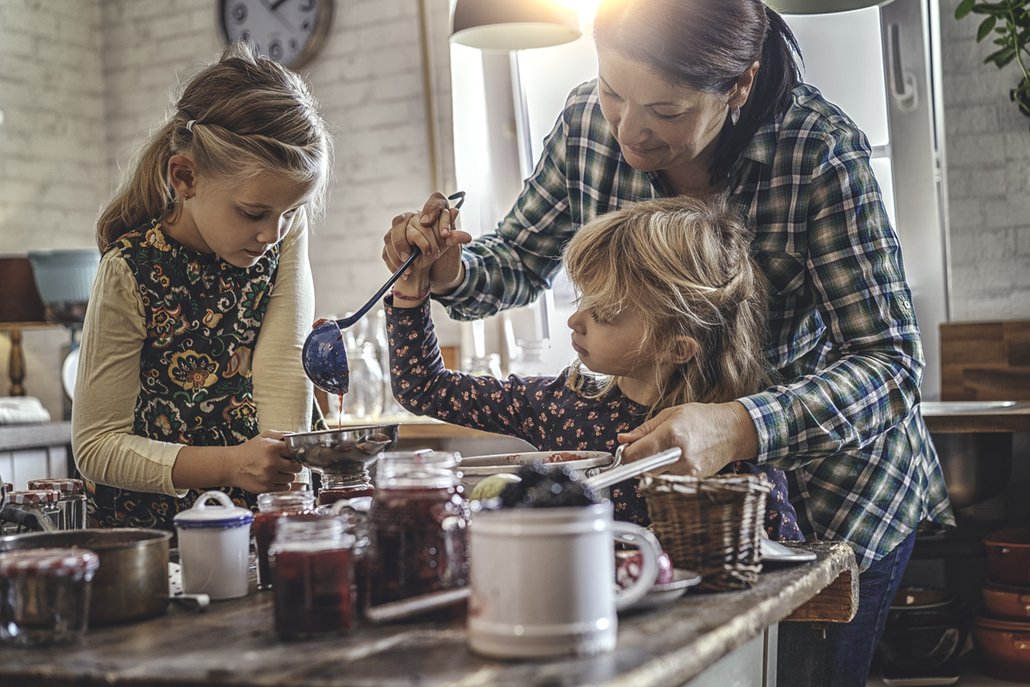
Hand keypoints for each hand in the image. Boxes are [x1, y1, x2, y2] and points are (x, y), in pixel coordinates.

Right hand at [227, 430, 299, 493]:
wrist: (231, 466)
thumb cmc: (248, 451)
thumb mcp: (264, 436)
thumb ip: (281, 435)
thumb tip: (295, 437)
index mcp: (272, 448)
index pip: (296, 452)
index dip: (295, 453)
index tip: (292, 455)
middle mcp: (271, 463)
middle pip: (297, 467)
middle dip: (293, 465)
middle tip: (287, 464)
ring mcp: (269, 477)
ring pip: (292, 478)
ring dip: (287, 475)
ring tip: (278, 470)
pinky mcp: (266, 488)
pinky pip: (285, 487)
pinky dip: (282, 483)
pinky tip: (275, 478)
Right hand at [382, 192, 471, 292]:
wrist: (433, 275)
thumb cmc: (443, 258)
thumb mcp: (451, 250)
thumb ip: (454, 239)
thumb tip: (465, 233)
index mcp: (435, 215)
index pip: (436, 200)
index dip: (432, 209)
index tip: (429, 223)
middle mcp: (416, 218)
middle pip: (409, 218)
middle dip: (418, 238)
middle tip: (428, 253)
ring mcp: (400, 230)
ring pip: (395, 231)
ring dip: (401, 247)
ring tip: (411, 263)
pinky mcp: (390, 244)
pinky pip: (387, 247)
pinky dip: (395, 260)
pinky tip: (405, 270)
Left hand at [616, 402, 758, 476]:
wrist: (732, 431)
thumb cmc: (703, 419)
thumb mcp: (670, 415)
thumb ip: (644, 430)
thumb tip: (622, 439)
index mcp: (671, 435)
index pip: (636, 455)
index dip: (625, 454)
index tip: (624, 449)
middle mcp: (679, 456)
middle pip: (642, 469)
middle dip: (636, 461)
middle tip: (640, 450)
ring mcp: (687, 471)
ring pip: (654, 476)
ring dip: (650, 467)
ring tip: (661, 452)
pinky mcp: (692, 480)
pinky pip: (668, 479)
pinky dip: (665, 471)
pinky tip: (673, 459)